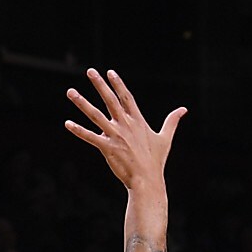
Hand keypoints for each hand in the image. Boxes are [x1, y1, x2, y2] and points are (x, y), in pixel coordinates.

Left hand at [63, 68, 184, 192]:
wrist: (147, 180)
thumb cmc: (155, 161)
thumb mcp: (165, 137)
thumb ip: (172, 121)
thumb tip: (184, 109)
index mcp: (137, 121)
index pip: (127, 97)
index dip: (118, 84)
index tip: (110, 72)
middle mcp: (125, 125)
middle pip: (110, 100)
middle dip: (100, 84)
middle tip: (90, 71)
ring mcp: (116, 136)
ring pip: (95, 115)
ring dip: (82, 103)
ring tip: (71, 92)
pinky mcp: (107, 148)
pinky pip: (90, 137)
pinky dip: (78, 130)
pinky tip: (67, 123)